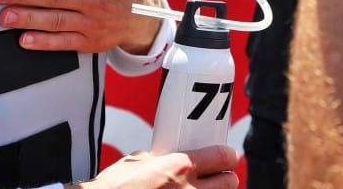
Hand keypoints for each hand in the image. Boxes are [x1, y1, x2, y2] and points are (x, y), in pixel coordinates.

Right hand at [79, 146, 238, 188]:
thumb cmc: (112, 188)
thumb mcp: (135, 163)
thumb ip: (158, 159)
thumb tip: (166, 158)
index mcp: (180, 167)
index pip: (223, 157)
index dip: (227, 157)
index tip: (227, 157)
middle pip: (230, 182)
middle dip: (224, 179)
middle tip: (216, 177)